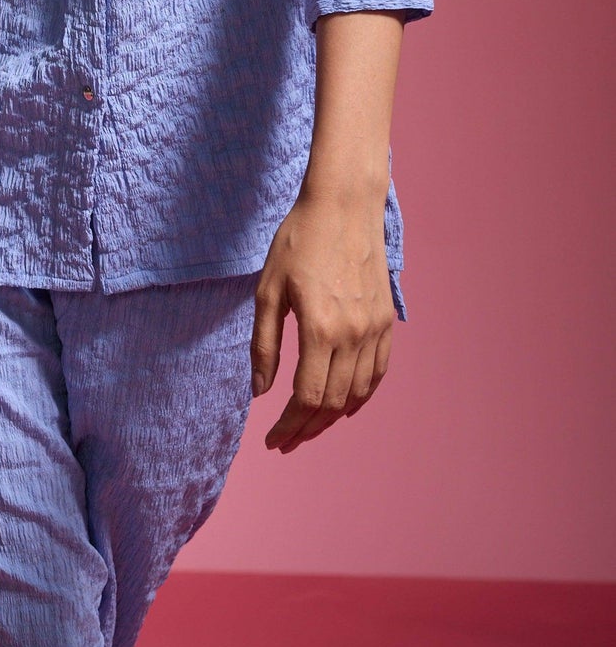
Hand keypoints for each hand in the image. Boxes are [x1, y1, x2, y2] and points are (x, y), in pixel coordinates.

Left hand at [249, 185, 394, 453]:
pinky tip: (344, 404)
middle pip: (333, 404)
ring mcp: (374, 329)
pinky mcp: (386, 320)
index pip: (307, 399)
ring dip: (333, 418)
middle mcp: (353, 335)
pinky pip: (378, 373)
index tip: (272, 440)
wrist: (344, 204)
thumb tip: (260, 392)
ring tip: (309, 427)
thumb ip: (264, 344)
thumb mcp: (268, 289)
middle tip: (285, 441)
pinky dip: (361, 396)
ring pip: (357, 393)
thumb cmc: (298, 240)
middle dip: (307, 429)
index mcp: (319, 329)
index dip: (288, 426)